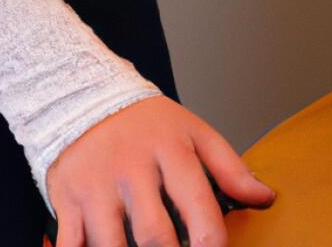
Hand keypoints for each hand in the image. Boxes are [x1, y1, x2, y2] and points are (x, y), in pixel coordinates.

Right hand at [47, 95, 274, 246]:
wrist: (88, 100)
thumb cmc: (149, 125)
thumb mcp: (195, 133)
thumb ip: (230, 168)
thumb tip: (265, 197)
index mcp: (171, 149)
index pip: (196, 199)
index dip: (210, 238)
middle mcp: (133, 168)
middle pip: (153, 233)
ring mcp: (97, 187)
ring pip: (111, 246)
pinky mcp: (67, 202)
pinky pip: (70, 246)